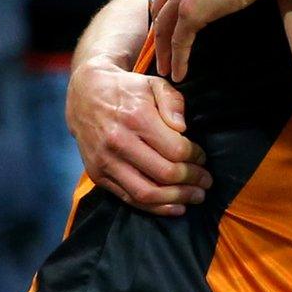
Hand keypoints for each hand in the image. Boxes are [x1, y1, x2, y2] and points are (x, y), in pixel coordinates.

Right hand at [66, 60, 210, 213]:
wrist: (85, 95)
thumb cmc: (126, 89)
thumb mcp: (154, 83)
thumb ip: (173, 102)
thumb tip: (183, 128)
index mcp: (136, 118)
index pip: (175, 149)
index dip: (195, 157)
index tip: (203, 158)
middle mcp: (118, 142)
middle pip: (164, 173)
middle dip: (192, 181)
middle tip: (206, 182)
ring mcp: (105, 161)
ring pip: (146, 192)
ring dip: (176, 199)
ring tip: (195, 197)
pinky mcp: (97, 175)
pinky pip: (128, 199)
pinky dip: (154, 208)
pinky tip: (174, 207)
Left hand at [152, 0, 288, 80]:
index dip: (164, 5)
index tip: (166, 20)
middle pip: (159, 11)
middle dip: (158, 31)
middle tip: (160, 49)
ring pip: (164, 30)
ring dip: (163, 52)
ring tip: (166, 69)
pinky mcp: (191, 13)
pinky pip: (179, 42)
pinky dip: (178, 59)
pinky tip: (180, 74)